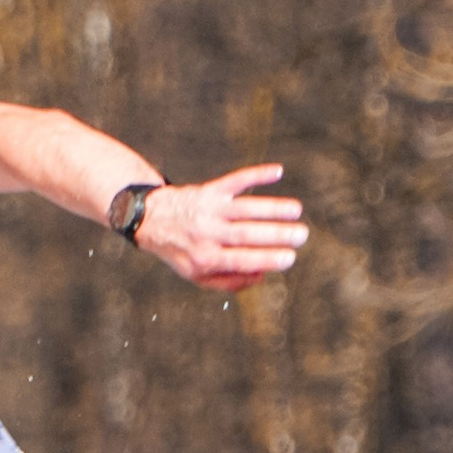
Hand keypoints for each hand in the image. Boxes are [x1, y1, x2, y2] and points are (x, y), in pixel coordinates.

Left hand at [138, 166, 307, 289]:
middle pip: (247, 234)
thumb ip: (230, 281)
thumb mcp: (198, 275)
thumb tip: (263, 276)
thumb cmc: (181, 251)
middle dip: (277, 234)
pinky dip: (257, 174)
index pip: (242, 260)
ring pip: (246, 208)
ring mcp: (210, 210)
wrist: (150, 219)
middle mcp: (208, 233)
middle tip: (302, 235)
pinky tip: (277, 172)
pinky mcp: (210, 190)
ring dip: (273, 207)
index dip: (267, 259)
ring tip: (297, 210)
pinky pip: (236, 181)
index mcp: (206, 258)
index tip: (290, 258)